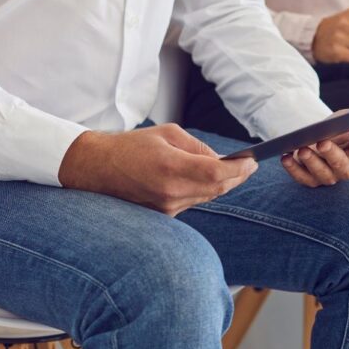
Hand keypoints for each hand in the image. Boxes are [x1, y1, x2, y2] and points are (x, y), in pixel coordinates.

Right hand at [58, 124, 257, 216]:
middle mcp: (170, 191)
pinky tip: (209, 180)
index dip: (239, 168)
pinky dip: (205, 191)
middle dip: (237, 177)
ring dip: (223, 184)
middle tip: (249, 166)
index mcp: (170, 166)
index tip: (252, 162)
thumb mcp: (167, 133)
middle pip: (218, 188)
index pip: (217, 172)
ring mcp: (166, 207)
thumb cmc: (131, 146)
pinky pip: (194, 202)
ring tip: (234, 170)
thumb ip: (197, 147)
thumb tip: (222, 159)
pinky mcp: (163, 215)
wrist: (96, 169)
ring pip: (208, 197)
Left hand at [281, 120, 348, 187]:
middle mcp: (345, 170)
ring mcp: (327, 178)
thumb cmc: (333, 130)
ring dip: (311, 161)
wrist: (314, 139)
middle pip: (341, 165)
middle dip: (331, 154)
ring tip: (301, 149)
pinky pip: (301, 178)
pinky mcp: (309, 181)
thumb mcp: (345, 122)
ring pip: (321, 174)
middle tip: (322, 142)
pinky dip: (293, 168)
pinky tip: (285, 157)